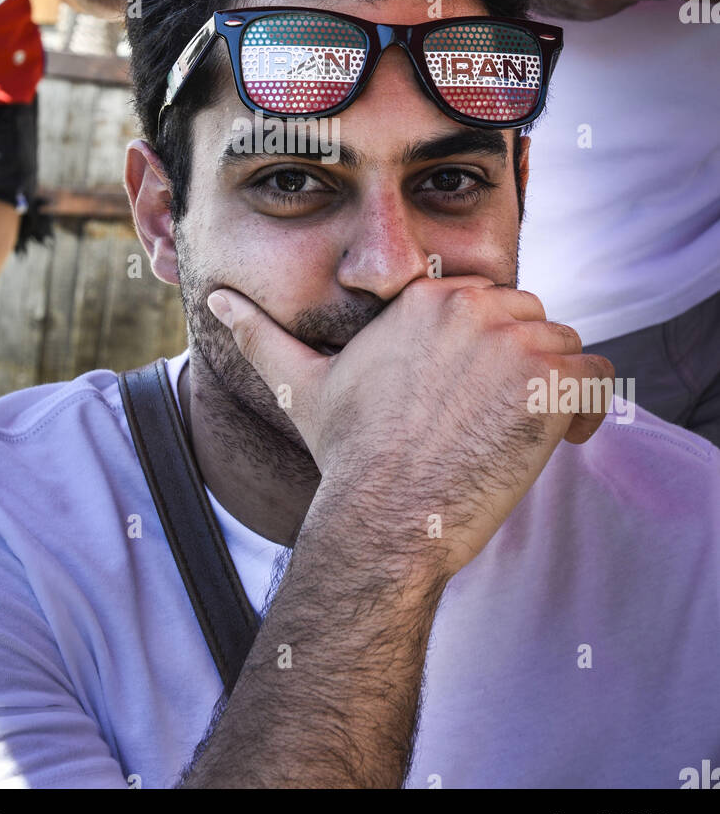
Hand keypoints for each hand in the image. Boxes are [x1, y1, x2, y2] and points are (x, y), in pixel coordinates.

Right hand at [207, 275, 615, 576]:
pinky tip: (552, 446)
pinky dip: (586, 413)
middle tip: (497, 420)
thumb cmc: (348, 455)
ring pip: (566, 346)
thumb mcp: (300, 385)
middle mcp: (471, 307)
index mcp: (425, 298)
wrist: (385, 514)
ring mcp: (513, 343)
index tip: (471, 397)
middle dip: (524, 365)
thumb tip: (216, 299)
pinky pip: (597, 379)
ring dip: (555, 389)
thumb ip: (261, 334)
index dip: (487, 350)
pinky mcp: (549, 384)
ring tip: (522, 437)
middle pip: (531, 319)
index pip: (488, 302)